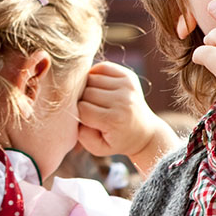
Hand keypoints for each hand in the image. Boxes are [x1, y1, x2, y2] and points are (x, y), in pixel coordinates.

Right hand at [77, 60, 180, 175]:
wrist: (143, 132)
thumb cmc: (116, 141)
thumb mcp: (97, 148)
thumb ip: (81, 134)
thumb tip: (73, 111)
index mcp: (114, 119)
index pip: (82, 109)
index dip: (77, 115)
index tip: (83, 121)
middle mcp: (123, 100)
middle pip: (85, 92)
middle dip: (81, 101)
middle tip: (88, 111)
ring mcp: (127, 86)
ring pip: (91, 78)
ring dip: (87, 88)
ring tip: (93, 100)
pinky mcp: (129, 76)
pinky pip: (103, 67)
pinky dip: (95, 74)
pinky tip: (98, 87)